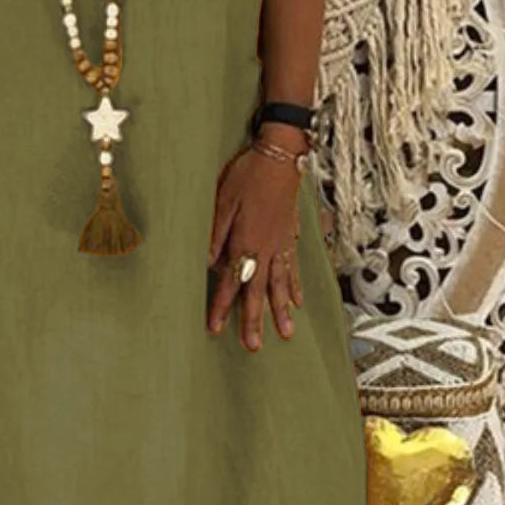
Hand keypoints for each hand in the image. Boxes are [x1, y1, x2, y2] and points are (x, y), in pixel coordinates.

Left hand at [207, 145, 302, 351]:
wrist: (280, 157)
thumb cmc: (247, 176)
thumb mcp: (222, 201)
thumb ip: (215, 235)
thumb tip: (207, 263)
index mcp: (245, 241)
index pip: (231, 281)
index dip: (222, 306)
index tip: (215, 328)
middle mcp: (266, 249)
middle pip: (258, 291)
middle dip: (255, 320)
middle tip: (253, 346)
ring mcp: (281, 245)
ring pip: (281, 285)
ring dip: (281, 311)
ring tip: (285, 335)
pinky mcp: (291, 237)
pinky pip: (293, 269)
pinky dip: (295, 287)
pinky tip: (296, 303)